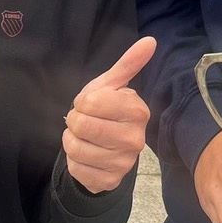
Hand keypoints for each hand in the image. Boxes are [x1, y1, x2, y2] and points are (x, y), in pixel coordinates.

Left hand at [63, 35, 155, 192]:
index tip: (90, 103)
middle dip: (75, 121)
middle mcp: (136, 140)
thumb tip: (150, 40)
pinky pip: (76, 169)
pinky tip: (86, 155)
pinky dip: (73, 160)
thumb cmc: (107, 109)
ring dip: (71, 140)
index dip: (82, 102)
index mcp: (138, 111)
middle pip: (82, 126)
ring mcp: (124, 163)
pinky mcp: (110, 182)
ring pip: (76, 149)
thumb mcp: (112, 85)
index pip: (91, 103)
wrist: (105, 145)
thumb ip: (129, 63)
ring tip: (83, 136)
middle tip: (83, 120)